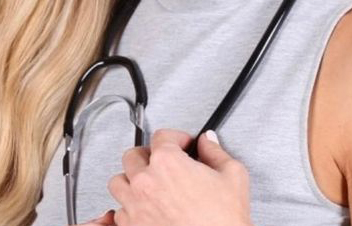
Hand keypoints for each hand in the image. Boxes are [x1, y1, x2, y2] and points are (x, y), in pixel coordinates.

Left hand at [86, 127, 252, 225]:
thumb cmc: (222, 221)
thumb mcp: (232, 176)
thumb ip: (216, 151)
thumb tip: (208, 142)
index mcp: (167, 162)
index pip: (162, 135)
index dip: (176, 137)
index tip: (184, 145)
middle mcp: (146, 181)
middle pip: (133, 155)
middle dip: (149, 155)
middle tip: (164, 161)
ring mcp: (135, 206)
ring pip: (118, 182)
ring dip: (132, 179)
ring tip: (149, 182)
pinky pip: (119, 211)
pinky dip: (130, 207)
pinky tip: (146, 208)